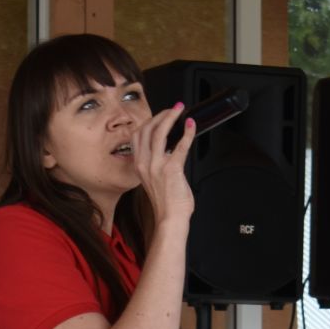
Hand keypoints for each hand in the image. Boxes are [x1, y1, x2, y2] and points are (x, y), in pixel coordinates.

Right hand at [132, 102, 195, 228]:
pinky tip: (191, 126)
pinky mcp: (172, 168)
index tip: (160, 116)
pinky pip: (180, 145)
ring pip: (159, 132)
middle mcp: (144, 163)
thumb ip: (159, 163)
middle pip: (147, 129)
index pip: (138, 135)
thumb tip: (171, 150)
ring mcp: (156, 165)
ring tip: (179, 110)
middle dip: (160, 115)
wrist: (170, 219)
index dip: (149, 122)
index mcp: (139, 165)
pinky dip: (187, 133)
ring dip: (170, 117)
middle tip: (173, 109)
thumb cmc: (166, 203)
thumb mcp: (154, 179)